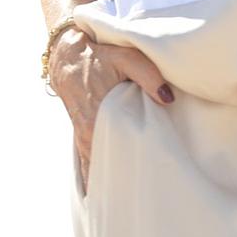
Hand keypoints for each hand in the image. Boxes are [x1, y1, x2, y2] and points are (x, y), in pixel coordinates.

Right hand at [48, 27, 176, 194]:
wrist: (69, 56)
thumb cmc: (101, 56)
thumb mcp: (127, 58)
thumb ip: (149, 76)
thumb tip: (168, 99)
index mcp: (99, 116)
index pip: (121, 152)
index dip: (137, 163)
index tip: (153, 170)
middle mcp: (88, 132)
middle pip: (111, 163)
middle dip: (129, 172)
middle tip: (149, 177)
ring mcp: (83, 136)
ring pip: (99, 164)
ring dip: (115, 171)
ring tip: (135, 180)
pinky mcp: (81, 135)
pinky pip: (91, 160)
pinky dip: (101, 168)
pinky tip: (114, 178)